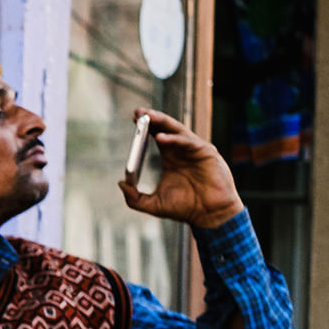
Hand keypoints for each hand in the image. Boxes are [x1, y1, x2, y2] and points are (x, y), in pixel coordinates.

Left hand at [117, 109, 242, 229]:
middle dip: (152, 118)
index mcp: (171, 157)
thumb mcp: (154, 204)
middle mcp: (182, 150)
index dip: (145, 127)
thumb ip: (134, 198)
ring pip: (177, 130)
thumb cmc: (184, 209)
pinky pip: (188, 142)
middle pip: (166, 128)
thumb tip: (120, 184)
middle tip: (137, 112)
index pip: (157, 135)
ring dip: (162, 122)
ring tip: (147, 117)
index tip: (133, 119)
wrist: (209, 216)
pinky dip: (174, 139)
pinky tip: (161, 138)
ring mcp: (194, 150)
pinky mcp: (206, 153)